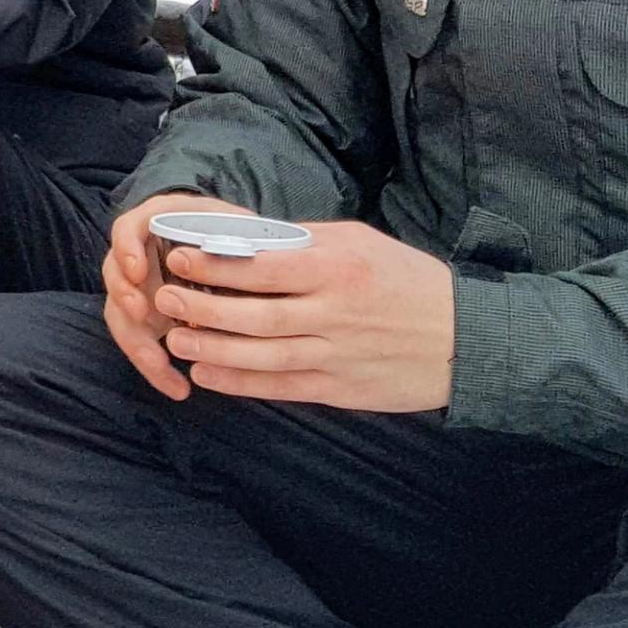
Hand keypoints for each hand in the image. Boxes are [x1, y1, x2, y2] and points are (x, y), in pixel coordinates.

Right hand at [103, 192, 223, 398]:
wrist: (222, 243)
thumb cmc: (227, 229)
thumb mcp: (232, 222)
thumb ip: (237, 236)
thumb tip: (250, 256)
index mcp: (155, 223)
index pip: (127, 229)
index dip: (127, 249)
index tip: (138, 270)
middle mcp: (136, 255)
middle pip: (116, 275)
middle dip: (124, 298)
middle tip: (140, 316)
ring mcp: (138, 289)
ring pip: (122, 315)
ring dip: (138, 344)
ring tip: (164, 370)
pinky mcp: (146, 318)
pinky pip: (141, 341)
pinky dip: (155, 365)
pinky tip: (178, 387)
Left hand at [153, 219, 456, 413]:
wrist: (464, 340)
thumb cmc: (408, 281)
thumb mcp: (362, 242)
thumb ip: (306, 242)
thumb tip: (248, 238)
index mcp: (338, 268)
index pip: (264, 266)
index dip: (215, 264)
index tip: (179, 258)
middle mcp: (334, 313)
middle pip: (254, 315)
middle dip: (202, 309)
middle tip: (163, 301)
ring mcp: (336, 355)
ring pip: (261, 355)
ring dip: (211, 350)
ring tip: (175, 340)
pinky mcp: (339, 389)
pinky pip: (280, 387)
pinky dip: (240, 383)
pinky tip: (207, 375)